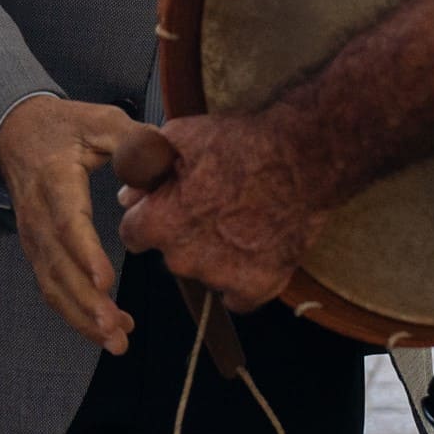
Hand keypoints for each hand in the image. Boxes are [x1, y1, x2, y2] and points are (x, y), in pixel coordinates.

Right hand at [0, 97, 137, 353]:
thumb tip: (163, 157)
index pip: (67, 221)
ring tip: (116, 340)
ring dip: (82, 317)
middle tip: (115, 330)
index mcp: (54, 180)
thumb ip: (132, 139)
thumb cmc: (65, 127)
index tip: (105, 281)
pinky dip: (77, 314)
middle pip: (59, 266)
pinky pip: (53, 288)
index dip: (85, 253)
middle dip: (86, 302)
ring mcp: (34, 238)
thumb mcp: (99, 121)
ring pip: (53, 285)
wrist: (14, 134)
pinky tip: (107, 330)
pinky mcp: (38, 252)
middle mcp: (37, 216)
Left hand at [115, 106, 323, 313]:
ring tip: (245, 222)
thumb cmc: (245, 143)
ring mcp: (220, 277)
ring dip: (217, 256)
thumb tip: (128, 193)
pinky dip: (245, 279)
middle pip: (171, 253)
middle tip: (217, 207)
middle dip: (186, 235)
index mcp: (160, 223)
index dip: (152, 216)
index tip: (173, 206)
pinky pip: (238, 297)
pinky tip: (258, 249)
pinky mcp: (257, 287)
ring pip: (205, 274)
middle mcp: (183, 257)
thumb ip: (148, 166)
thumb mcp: (184, 136)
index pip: (134, 233)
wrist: (305, 157)